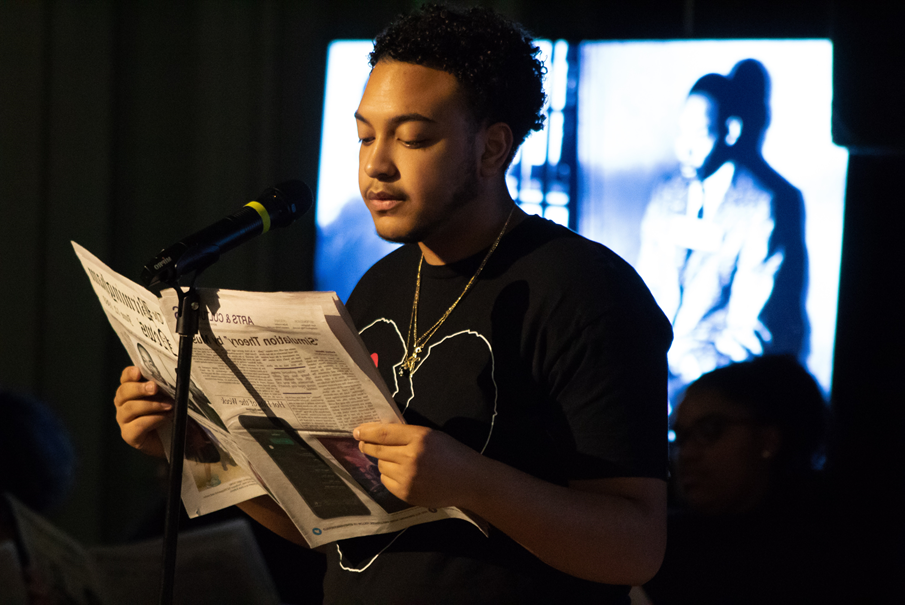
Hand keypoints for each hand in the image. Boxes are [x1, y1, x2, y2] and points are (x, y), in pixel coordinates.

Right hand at [114, 366, 172, 457]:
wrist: (180, 437)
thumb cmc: (174, 412)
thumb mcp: (172, 395)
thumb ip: (166, 385)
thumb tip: (173, 372)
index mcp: (131, 390)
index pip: (125, 378)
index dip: (129, 373)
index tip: (139, 372)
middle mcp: (124, 404)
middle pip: (123, 392)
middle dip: (139, 388)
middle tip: (154, 387)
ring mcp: (124, 420)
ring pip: (129, 408)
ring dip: (151, 405)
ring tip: (169, 405)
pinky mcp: (130, 436)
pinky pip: (137, 426)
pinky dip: (153, 420)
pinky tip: (166, 417)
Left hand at [354, 423, 480, 508]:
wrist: (469, 481)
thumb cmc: (452, 453)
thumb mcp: (431, 435)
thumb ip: (407, 434)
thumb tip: (378, 434)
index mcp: (418, 438)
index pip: (384, 433)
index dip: (367, 432)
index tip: (357, 431)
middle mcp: (410, 458)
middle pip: (377, 450)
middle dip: (368, 446)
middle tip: (363, 443)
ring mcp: (407, 478)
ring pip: (380, 466)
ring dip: (383, 461)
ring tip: (395, 460)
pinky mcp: (406, 494)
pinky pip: (386, 482)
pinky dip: (389, 476)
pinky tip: (401, 473)